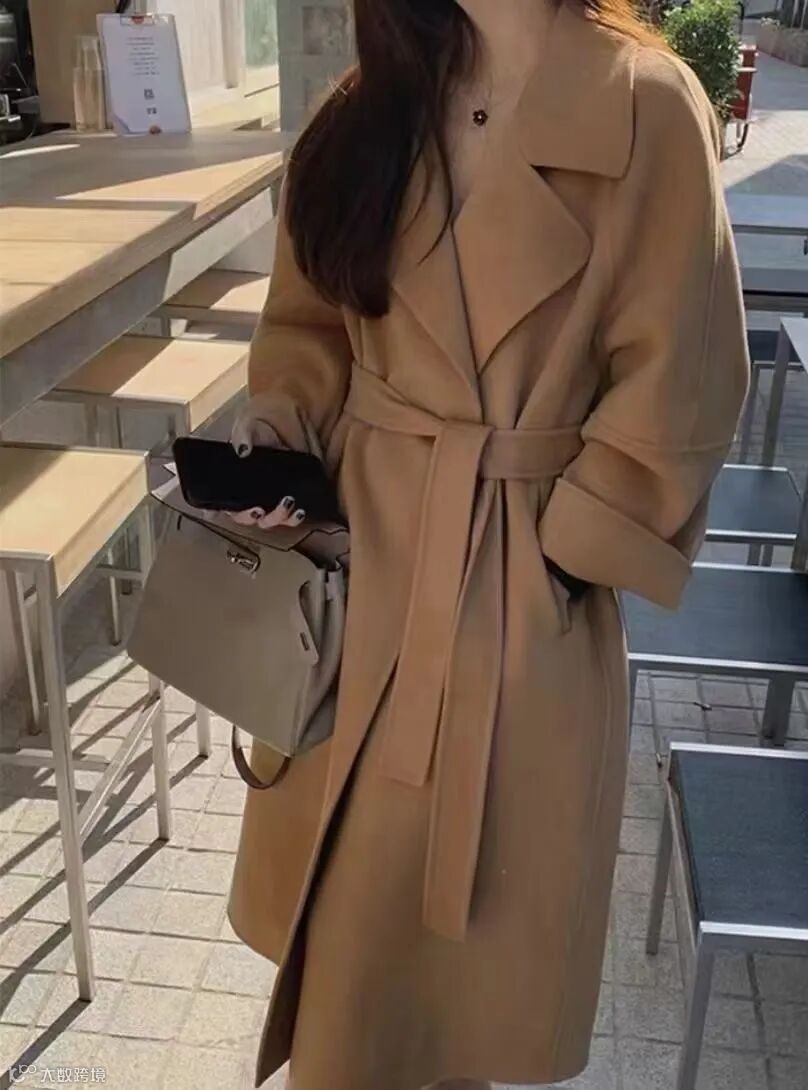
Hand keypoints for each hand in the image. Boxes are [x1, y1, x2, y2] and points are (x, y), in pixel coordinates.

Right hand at [225, 400, 306, 529]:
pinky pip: (289, 518)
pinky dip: (294, 517)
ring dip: (275, 517)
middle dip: (250, 516)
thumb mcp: (250, 424)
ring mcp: (269, 499)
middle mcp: (249, 494)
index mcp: (233, 480)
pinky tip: (300, 510)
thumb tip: (242, 450)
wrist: (290, 425)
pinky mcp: (287, 500)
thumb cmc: (262, 426)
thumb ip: (243, 435)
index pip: (222, 501)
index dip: (222, 510)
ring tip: (286, 502)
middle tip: (258, 509)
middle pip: (244, 517)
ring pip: (267, 520)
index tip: (227, 509)